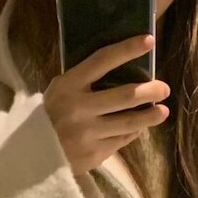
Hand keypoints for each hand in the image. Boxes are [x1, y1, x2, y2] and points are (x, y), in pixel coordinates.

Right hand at [43, 34, 170, 177]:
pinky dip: (133, 133)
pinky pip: (121, 140)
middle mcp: (80, 108)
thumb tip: (121, 72)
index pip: (103, 61)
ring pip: (128, 122)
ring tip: (163, 111)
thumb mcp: (59, 92)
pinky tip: (141, 128)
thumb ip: (83, 82)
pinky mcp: (95, 153)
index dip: (127, 49)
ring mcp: (88, 133)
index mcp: (69, 85)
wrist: (32, 156)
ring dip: (149, 116)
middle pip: (124, 95)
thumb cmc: (48, 117)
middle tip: (164, 88)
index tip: (149, 41)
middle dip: (149, 90)